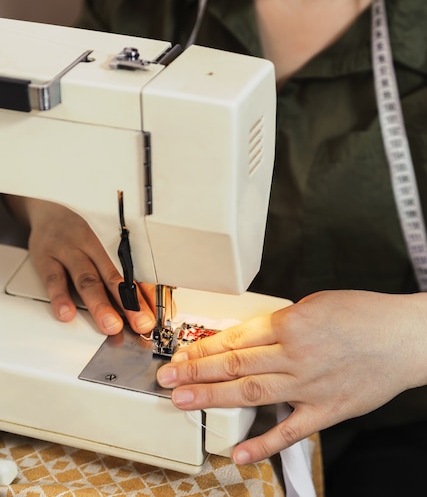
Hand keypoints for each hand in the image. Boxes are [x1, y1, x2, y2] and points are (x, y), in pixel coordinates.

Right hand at [8, 196, 155, 334]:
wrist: (47, 207)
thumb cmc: (76, 230)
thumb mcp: (97, 242)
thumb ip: (112, 270)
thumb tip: (136, 300)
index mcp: (106, 245)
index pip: (128, 274)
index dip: (141, 297)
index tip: (151, 316)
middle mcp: (89, 247)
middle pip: (110, 277)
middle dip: (127, 304)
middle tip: (140, 324)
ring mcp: (67, 252)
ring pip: (85, 279)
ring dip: (99, 304)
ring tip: (109, 324)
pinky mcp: (45, 258)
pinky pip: (53, 278)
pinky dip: (60, 297)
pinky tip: (66, 313)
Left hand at [157, 289, 426, 463]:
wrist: (403, 338)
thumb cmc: (362, 314)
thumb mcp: (315, 303)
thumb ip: (280, 322)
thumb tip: (248, 336)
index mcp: (290, 323)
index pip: (235, 338)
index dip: (203, 347)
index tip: (180, 354)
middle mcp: (294, 355)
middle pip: (234, 365)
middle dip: (195, 372)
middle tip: (166, 380)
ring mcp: (308, 386)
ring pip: (251, 394)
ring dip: (213, 398)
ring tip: (183, 401)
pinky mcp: (326, 411)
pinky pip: (289, 431)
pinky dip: (263, 444)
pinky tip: (238, 452)